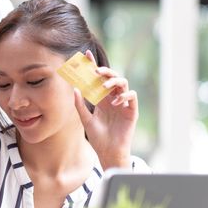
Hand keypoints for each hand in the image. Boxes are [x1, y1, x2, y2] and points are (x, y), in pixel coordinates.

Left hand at [73, 50, 137, 169]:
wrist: (108, 152)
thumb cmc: (98, 137)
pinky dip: (124, 96)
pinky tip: (115, 102)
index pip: (98, 79)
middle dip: (105, 71)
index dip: (93, 66)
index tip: (86, 55)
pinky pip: (132, 97)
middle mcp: (113, 98)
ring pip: (123, 84)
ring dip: (114, 81)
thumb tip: (75, 88)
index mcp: (102, 99)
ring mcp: (123, 104)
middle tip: (96, 71)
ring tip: (105, 86)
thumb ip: (80, 105)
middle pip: (112, 78)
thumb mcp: (86, 119)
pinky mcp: (131, 111)